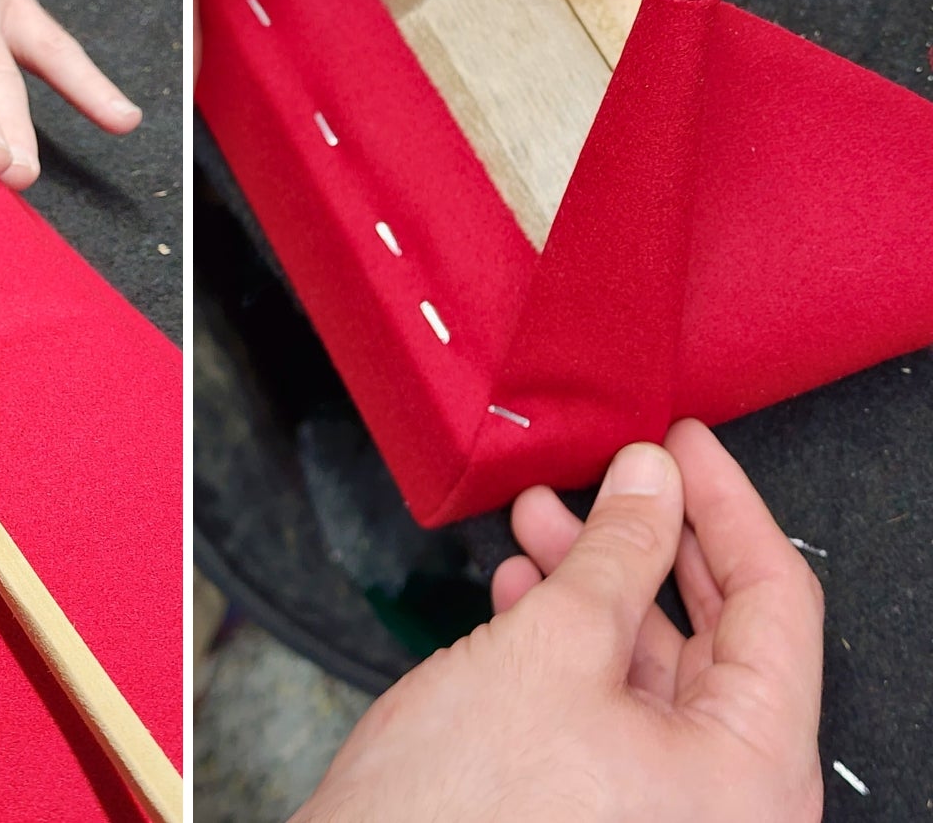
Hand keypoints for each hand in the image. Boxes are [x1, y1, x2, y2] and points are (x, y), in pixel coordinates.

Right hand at [296, 420, 823, 822]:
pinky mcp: (605, 804)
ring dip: (597, 582)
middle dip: (650, 541)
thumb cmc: (456, 813)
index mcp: (751, 774)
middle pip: (718, 634)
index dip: (726, 506)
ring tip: (542, 524)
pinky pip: (615, 701)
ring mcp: (664, 806)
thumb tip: (652, 482)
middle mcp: (724, 801)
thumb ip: (616, 552)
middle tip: (617, 472)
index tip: (682, 446)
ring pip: (655, 663)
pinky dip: (572, 638)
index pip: (775, 603)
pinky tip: (524, 591)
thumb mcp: (550, 647)